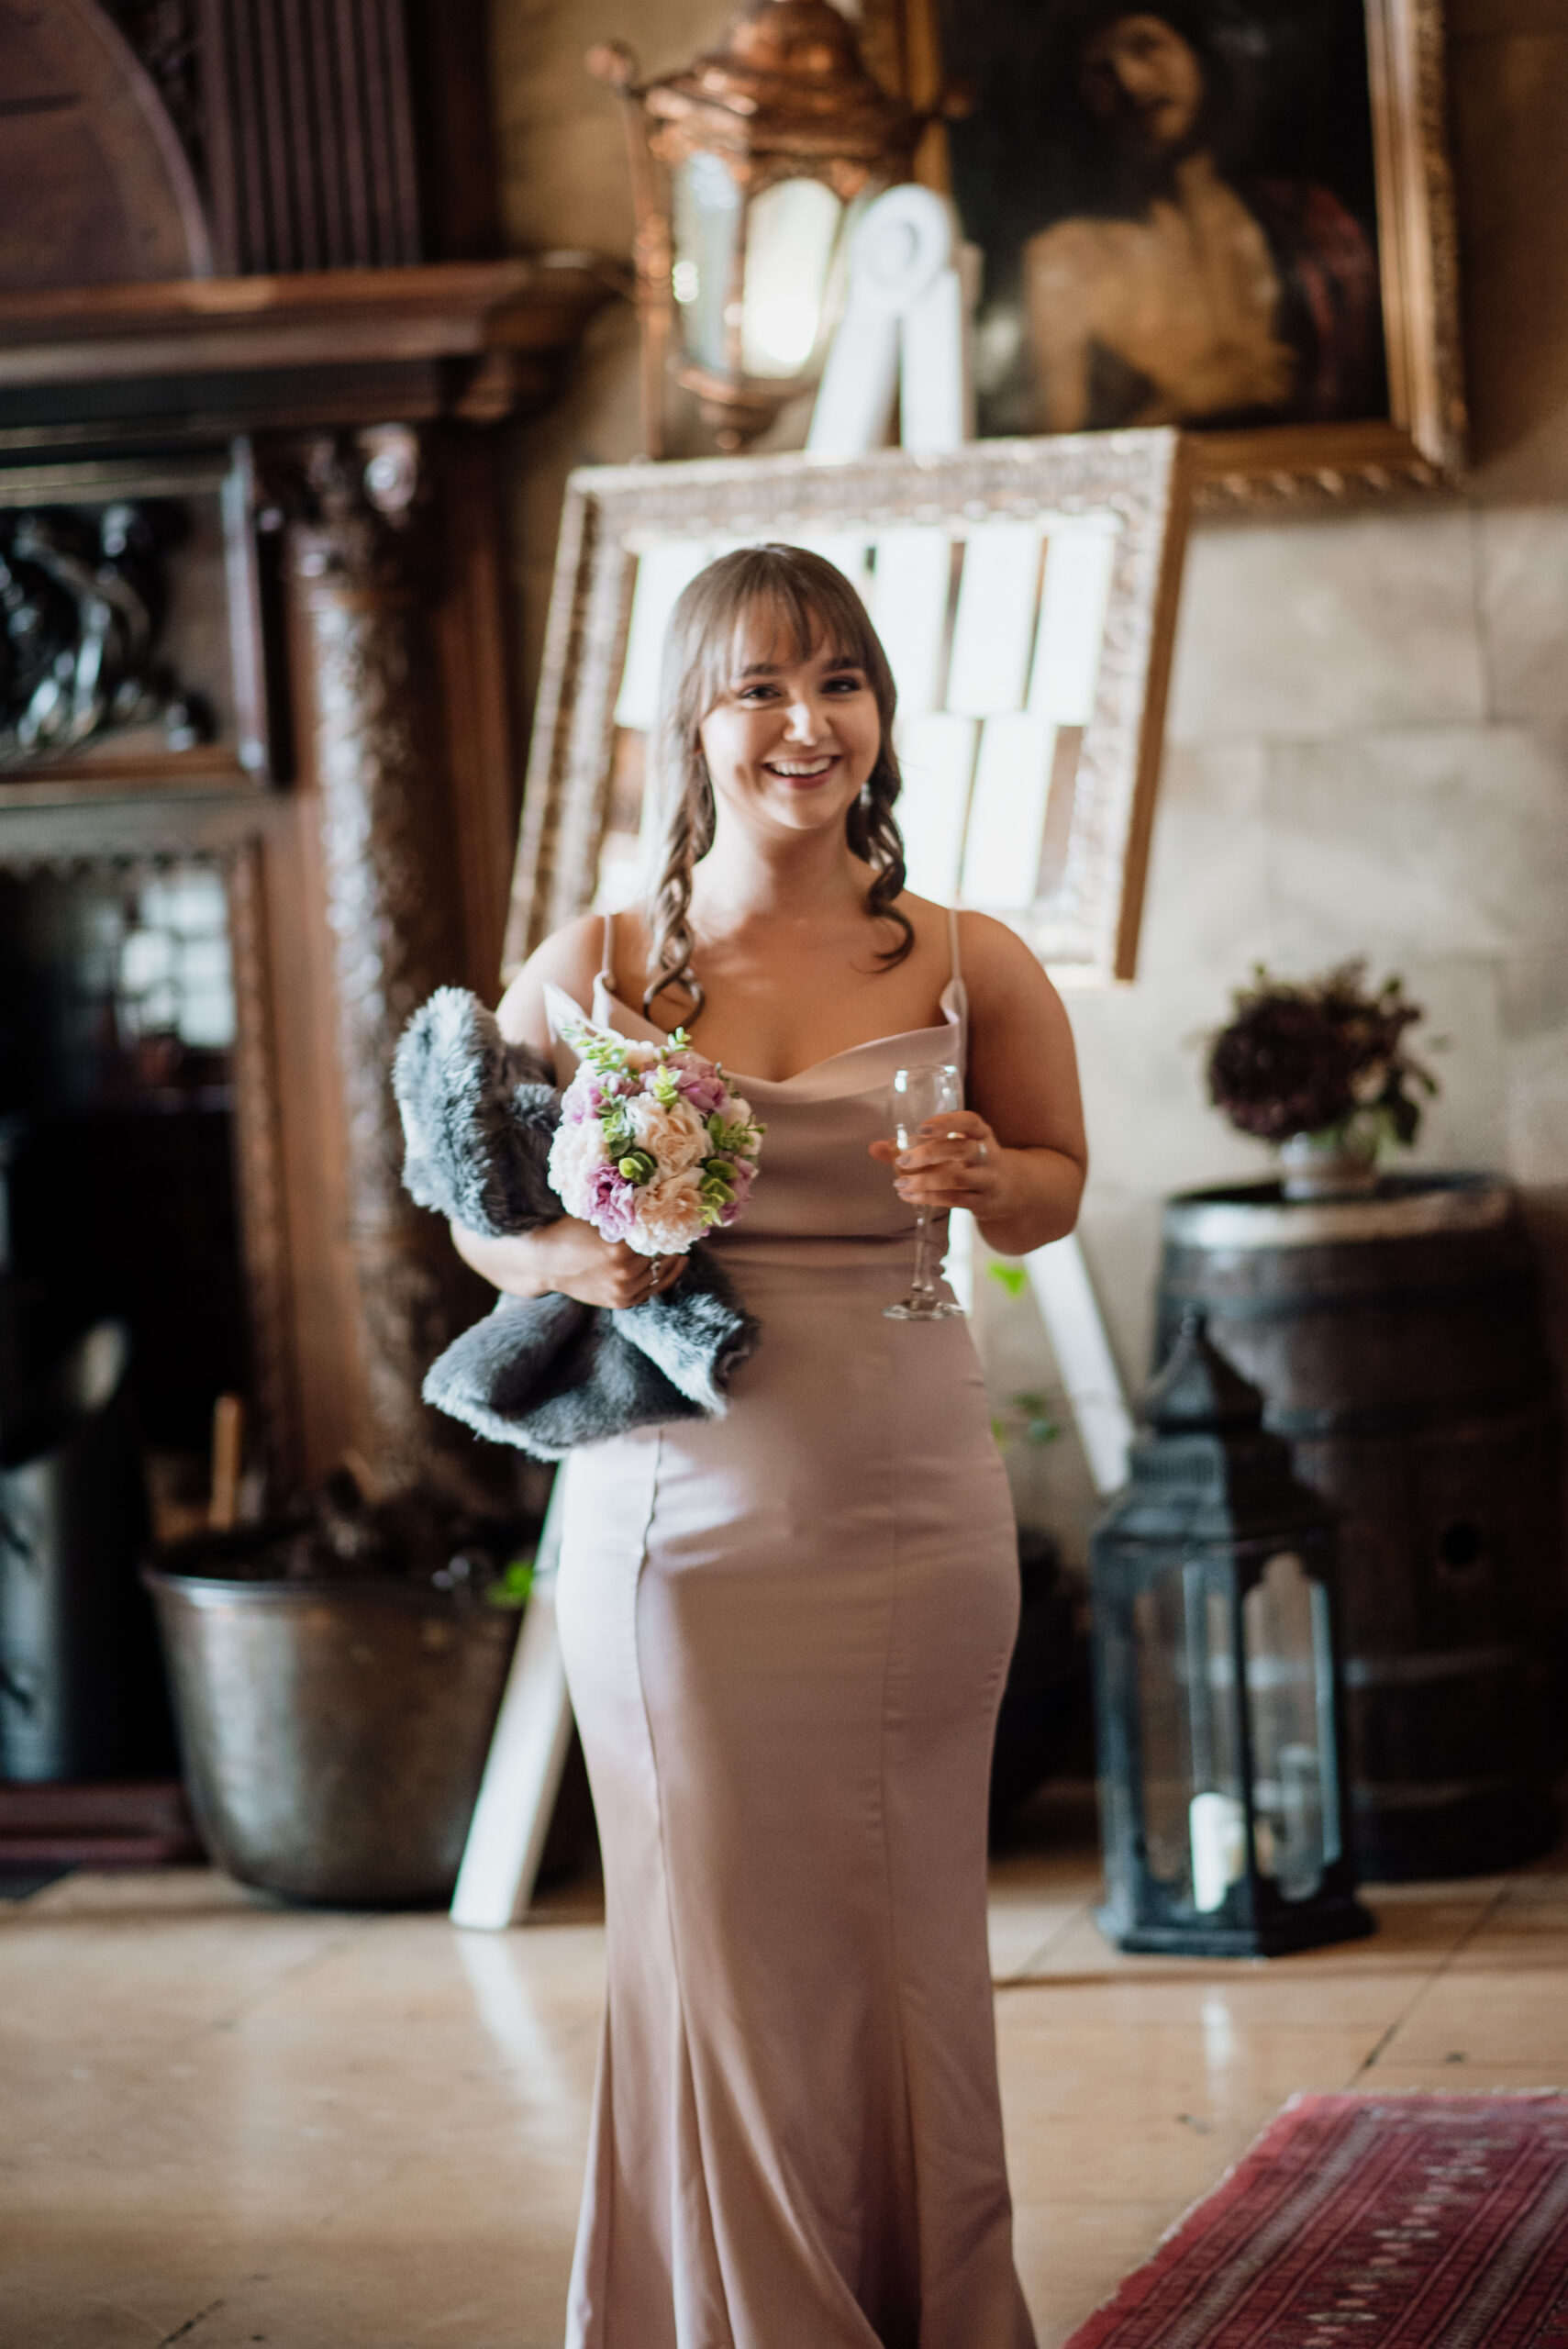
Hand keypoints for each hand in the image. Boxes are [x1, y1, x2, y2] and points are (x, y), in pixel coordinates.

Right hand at [451, 1216, 685, 1308]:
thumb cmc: (567, 1229)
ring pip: (662, 1271)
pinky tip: (675, 1260)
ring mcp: (623, 1290)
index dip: (670, 1218)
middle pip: (663, 1252)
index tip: (679, 1206)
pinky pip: (655, 1288)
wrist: (542, 1263)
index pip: (659, 1232)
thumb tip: (656, 1186)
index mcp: (619, 1248)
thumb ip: (624, 1207)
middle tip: (684, 1220)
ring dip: (672, 1255)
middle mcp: (624, 1272)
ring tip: (680, 1238)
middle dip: (672, 1236)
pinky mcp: (621, 1301)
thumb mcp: (595, 1212)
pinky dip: (666, 1274)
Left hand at [869, 1111, 1008, 1218]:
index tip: (922, 1128)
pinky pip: (955, 1200)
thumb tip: (874, 1148)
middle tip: (902, 1160)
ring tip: (900, 1183)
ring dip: (925, 1181)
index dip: (947, 1123)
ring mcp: (988, 1179)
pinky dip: (929, 1198)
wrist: (1010, 1189)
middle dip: (930, 1154)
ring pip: (958, 1180)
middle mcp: (988, 1154)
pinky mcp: (983, 1202)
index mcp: (981, 1133)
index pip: (970, 1121)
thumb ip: (912, 1146)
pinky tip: (909, 1195)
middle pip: (963, 1150)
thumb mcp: (952, 1148)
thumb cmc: (970, 1162)